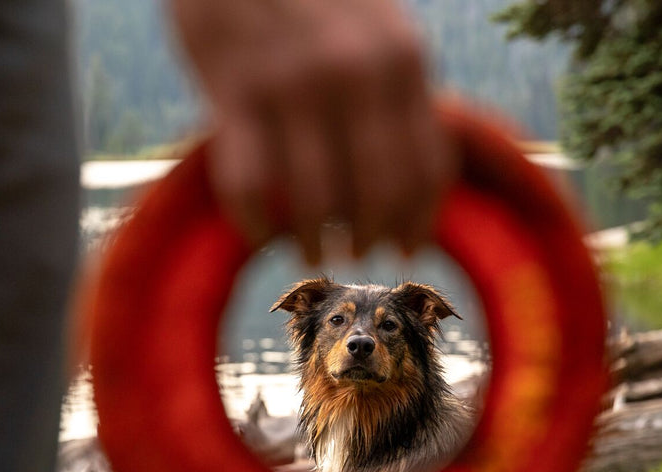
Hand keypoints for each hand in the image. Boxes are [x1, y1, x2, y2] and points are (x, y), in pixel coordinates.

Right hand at [167, 0, 452, 263]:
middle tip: (357, 255)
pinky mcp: (234, 90)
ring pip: (315, 200)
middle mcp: (355, 76)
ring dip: (314, 241)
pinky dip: (255, 221)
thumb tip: (410, 172)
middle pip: (377, 195)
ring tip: (311, 252)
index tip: (407, 251)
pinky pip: (249, 185)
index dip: (420, 222)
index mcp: (402, 59)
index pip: (427, 166)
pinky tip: (260, 231)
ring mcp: (293, 84)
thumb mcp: (375, 25)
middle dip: (370, 239)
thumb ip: (393, 90)